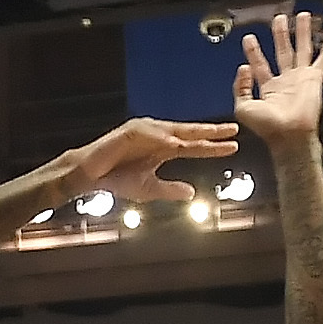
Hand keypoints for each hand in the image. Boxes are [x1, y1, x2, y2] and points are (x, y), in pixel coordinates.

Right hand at [62, 113, 238, 203]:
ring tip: (210, 133)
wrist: (90, 176)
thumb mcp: (149, 188)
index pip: (193, 146)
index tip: (233, 147)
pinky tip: (176, 141)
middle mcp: (157, 136)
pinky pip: (150, 133)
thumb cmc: (117, 179)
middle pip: (189, 132)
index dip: (212, 146)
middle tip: (232, 130)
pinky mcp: (129, 131)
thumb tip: (192, 194)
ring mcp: (144, 132)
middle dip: (210, 131)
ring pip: (173, 129)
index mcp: (163, 148)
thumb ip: (170, 190)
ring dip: (192, 131)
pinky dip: (163, 136)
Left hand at [233, 10, 322, 148]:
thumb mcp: (243, 108)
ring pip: (302, 48)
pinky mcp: (315, 78)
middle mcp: (285, 81)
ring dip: (302, 32)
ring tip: (302, 15)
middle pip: (282, 51)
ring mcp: (301, 78)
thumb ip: (240, 88)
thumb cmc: (267, 126)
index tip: (249, 38)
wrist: (289, 134)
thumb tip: (243, 68)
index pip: (259, 65)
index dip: (253, 52)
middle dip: (280, 35)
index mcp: (269, 88)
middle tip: (278, 18)